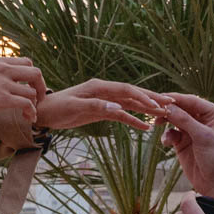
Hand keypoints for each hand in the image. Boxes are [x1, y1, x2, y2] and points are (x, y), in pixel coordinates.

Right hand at [0, 56, 45, 122]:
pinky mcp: (2, 98)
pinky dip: (31, 112)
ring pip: (33, 91)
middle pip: (35, 72)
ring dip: (35, 104)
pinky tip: (28, 118)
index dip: (31, 76)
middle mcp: (4, 69)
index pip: (25, 62)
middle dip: (40, 86)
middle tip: (38, 99)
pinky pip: (27, 104)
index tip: (29, 87)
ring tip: (30, 114)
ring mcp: (4, 83)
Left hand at [36, 79, 161, 132]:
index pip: (126, 90)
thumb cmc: (56, 108)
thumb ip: (96, 106)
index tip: (157, 105)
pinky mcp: (102, 111)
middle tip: (170, 104)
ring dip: (146, 108)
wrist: (44, 112)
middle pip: (132, 94)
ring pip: (130, 103)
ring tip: (163, 114)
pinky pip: (122, 114)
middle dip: (151, 99)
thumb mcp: (75, 107)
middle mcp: (104, 91)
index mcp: (99, 86)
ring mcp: (104, 100)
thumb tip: (118, 108)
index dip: (143, 97)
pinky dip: (133, 120)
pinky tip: (145, 127)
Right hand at [157, 93, 213, 200]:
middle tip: (154, 111)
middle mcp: (202, 119)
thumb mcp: (203, 137)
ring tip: (157, 124)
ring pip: (174, 119)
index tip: (159, 98)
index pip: (191, 100)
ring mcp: (191, 131)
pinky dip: (166, 136)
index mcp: (212, 113)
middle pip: (180, 108)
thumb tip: (168, 106)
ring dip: (165, 121)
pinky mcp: (183, 142)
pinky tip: (167, 142)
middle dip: (168, 110)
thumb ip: (185, 120)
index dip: (175, 98)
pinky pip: (171, 133)